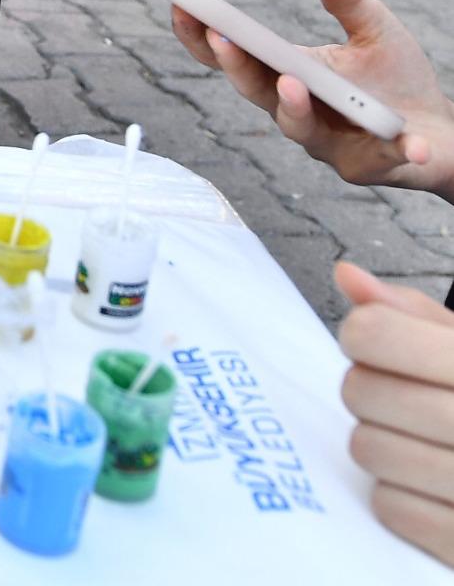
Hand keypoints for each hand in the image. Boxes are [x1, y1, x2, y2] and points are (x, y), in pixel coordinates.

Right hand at [171, 0, 453, 197]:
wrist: (439, 134)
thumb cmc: (395, 81)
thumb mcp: (377, 33)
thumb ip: (354, 7)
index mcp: (287, 73)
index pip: (234, 57)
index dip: (202, 36)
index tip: (180, 5)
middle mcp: (296, 110)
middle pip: (254, 91)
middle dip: (236, 66)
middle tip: (222, 37)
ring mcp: (327, 142)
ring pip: (298, 127)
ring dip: (292, 106)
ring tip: (292, 83)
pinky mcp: (366, 166)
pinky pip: (377, 158)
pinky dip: (392, 150)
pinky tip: (409, 143)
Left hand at [338, 263, 453, 566]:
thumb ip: (410, 312)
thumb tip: (347, 275)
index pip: (372, 332)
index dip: (364, 334)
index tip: (384, 345)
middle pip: (359, 391)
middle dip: (370, 391)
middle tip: (404, 398)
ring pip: (367, 450)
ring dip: (382, 444)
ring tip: (422, 440)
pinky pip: (391, 507)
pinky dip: (402, 498)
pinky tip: (436, 484)